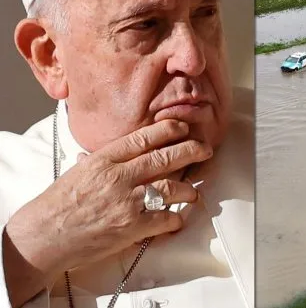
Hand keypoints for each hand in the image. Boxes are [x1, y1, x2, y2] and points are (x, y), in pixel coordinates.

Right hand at [4, 119, 211, 299]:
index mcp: (104, 160)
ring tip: (193, 191)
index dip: (168, 130)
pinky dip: (175, 218)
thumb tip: (112, 151)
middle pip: (164, 157)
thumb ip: (100, 160)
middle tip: (205, 148)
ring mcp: (127, 201)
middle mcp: (118, 177)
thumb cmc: (57, 205)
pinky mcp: (131, 226)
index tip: (183, 127)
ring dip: (187, 189)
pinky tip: (178, 218)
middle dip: (190, 150)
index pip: (143, 138)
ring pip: (170, 187)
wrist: (42, 237)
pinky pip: (164, 218)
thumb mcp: (78, 173)